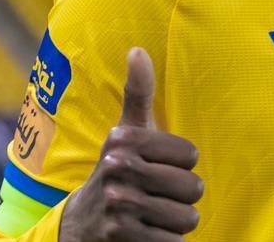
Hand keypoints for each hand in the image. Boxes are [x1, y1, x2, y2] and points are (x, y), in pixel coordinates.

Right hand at [59, 48, 204, 240]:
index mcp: (124, 140)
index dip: (182, 166)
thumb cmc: (117, 169)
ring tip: (155, 214)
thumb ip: (138, 92)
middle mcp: (117, 168)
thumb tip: (138, 50)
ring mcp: (118, 204)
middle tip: (159, 195)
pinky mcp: (120, 236)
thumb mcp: (126, 133)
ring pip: (187, 217)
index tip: (159, 167)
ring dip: (177, 221)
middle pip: (193, 188)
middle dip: (183, 197)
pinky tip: (147, 233)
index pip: (191, 156)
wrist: (80, 224)